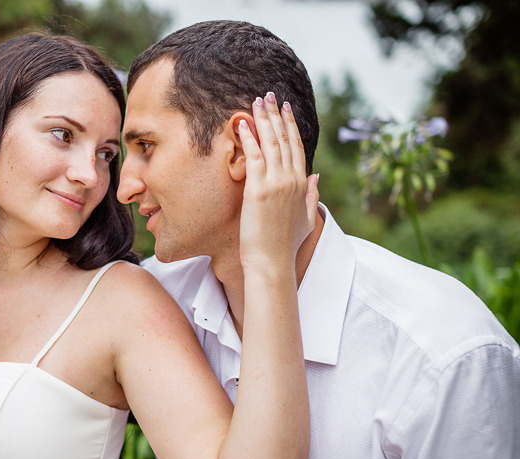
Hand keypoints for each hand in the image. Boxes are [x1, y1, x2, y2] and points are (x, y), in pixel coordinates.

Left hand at [237, 92, 318, 270]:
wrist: (272, 262)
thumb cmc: (286, 246)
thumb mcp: (306, 220)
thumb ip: (312, 196)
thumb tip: (317, 176)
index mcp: (303, 185)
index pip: (297, 147)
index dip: (291, 125)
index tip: (285, 108)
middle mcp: (292, 179)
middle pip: (284, 139)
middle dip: (276, 114)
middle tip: (269, 95)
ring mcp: (276, 183)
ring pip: (271, 142)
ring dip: (263, 118)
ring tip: (256, 101)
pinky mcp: (259, 189)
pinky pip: (254, 156)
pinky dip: (249, 138)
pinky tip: (243, 123)